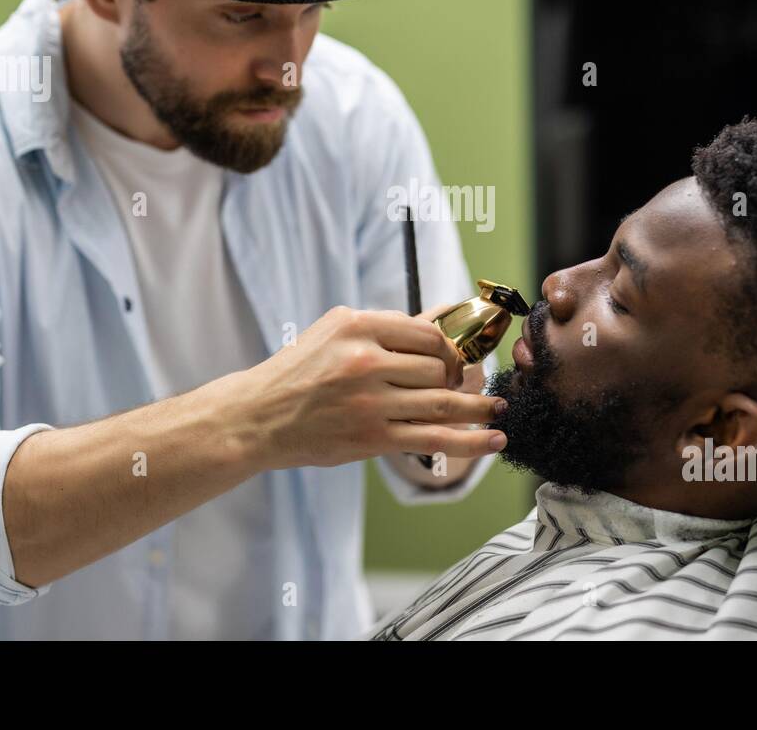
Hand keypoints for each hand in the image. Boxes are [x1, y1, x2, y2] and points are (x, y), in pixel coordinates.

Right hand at [215, 306, 506, 469]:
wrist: (258, 417)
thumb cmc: (300, 371)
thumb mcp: (335, 332)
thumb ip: (387, 327)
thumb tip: (444, 316)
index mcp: (357, 326)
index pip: (427, 331)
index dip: (450, 346)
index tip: (455, 357)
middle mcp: (365, 360)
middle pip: (439, 366)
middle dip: (458, 377)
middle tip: (464, 384)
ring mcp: (370, 401)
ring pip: (443, 401)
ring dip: (478, 407)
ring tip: (498, 410)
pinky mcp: (373, 438)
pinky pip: (435, 437)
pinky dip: (472, 440)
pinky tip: (494, 438)